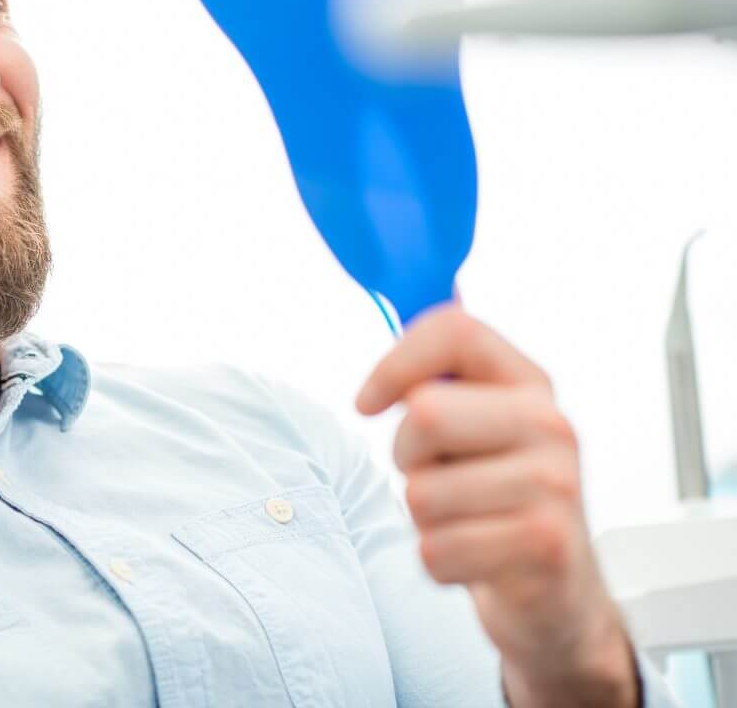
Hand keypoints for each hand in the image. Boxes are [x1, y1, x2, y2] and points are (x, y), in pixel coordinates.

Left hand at [356, 305, 638, 707]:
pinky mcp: (545, 546)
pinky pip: (436, 549)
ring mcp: (556, 485)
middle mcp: (551, 425)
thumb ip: (433, 384)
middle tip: (436, 477)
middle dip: (406, 455)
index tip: (368, 403)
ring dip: (425, 518)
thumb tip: (378, 365)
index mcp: (528, 384)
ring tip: (464, 521)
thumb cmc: (493, 500)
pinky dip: (439, 561)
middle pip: (425, 413)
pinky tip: (475, 560)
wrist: (557, 594)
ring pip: (423, 493)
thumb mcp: (471, 431)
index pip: (456, 331)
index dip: (394, 362)